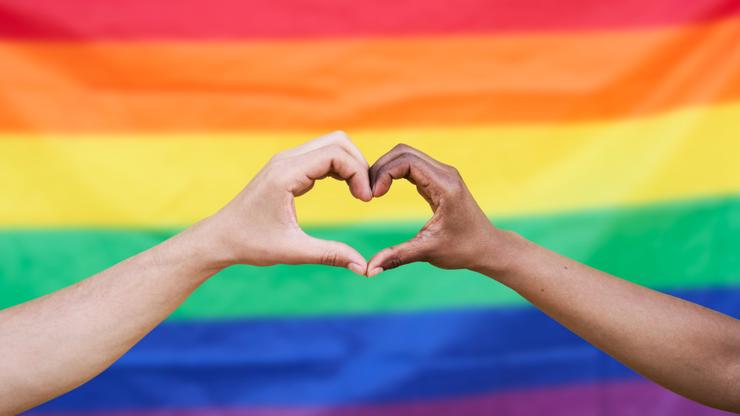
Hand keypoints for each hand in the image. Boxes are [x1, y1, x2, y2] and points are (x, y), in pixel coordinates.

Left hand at [196, 131, 371, 275]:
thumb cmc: (251, 244)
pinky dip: (339, 168)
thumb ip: (331, 255)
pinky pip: (322, 156)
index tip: (366, 200)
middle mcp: (286, 160)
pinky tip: (347, 190)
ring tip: (360, 193)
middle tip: (367, 195)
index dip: (358, 173)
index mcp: (286, 174)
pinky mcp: (288, 167)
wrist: (221, 238)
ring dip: (350, 164)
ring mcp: (286, 161)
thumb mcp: (293, 251)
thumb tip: (364, 268)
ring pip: (331, 145)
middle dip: (359, 164)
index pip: (335, 154)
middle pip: (338, 142)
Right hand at [366, 144, 500, 276]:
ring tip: (373, 192)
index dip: (383, 173)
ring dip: (385, 168)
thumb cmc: (462, 249)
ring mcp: (443, 173)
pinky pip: (411, 164)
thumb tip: (367, 270)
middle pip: (403, 152)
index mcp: (445, 185)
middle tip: (367, 193)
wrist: (487, 247)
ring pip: (406, 155)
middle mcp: (445, 173)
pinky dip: (394, 172)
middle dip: (380, 167)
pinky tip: (383, 190)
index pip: (406, 161)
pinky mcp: (438, 178)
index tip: (373, 196)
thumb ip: (397, 256)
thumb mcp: (427, 252)